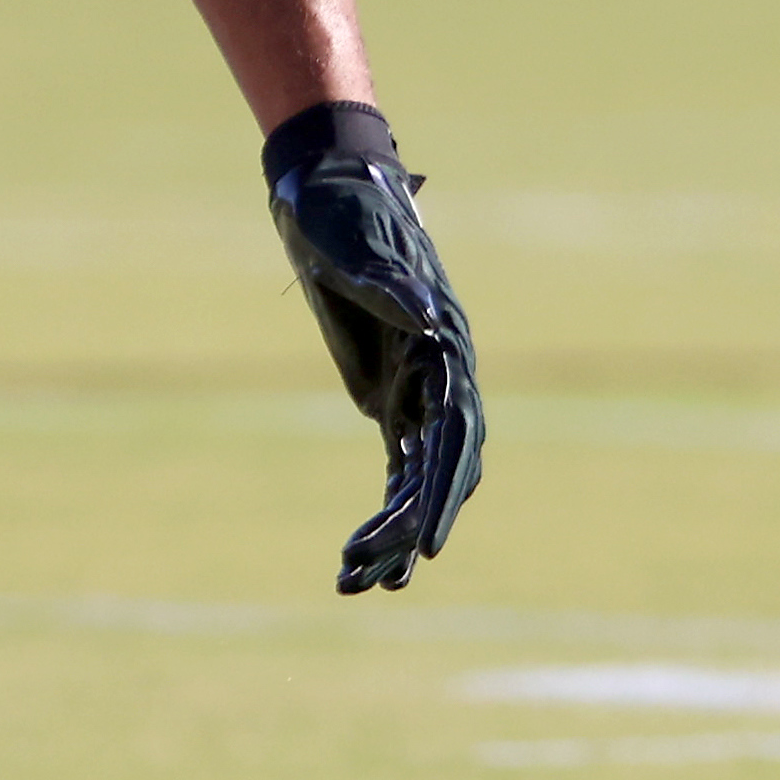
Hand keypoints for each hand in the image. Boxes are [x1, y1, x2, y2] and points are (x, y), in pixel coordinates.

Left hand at [266, 103, 479, 596]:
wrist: (324, 194)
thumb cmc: (338, 214)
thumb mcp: (354, 248)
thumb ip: (389, 288)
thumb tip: (431, 321)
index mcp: (444, 346)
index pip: (455, 434)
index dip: (443, 492)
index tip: (426, 544)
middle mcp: (444, 377)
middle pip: (443, 471)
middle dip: (417, 528)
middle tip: (386, 581)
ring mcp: (421, 393)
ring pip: (420, 480)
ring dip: (394, 533)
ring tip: (357, 585)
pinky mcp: (394, 401)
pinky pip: (398, 471)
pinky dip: (383, 513)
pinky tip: (359, 560)